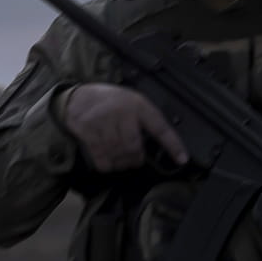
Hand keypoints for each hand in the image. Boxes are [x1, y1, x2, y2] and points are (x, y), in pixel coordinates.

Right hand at [57, 83, 188, 172]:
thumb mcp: (133, 101)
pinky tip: (110, 163)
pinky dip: (107, 164)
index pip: (160, 127)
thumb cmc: (111, 101)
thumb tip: (158, 144)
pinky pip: (100, 156)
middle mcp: (121, 112)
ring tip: (124, 162)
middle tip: (136, 160)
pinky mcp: (87, 131)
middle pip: (134, 145)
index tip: (182, 159)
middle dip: (137, 158)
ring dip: (123, 163)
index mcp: (138, 104)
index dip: (173, 145)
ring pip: (117, 152)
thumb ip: (144, 119)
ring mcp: (102, 121)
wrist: (78, 96)